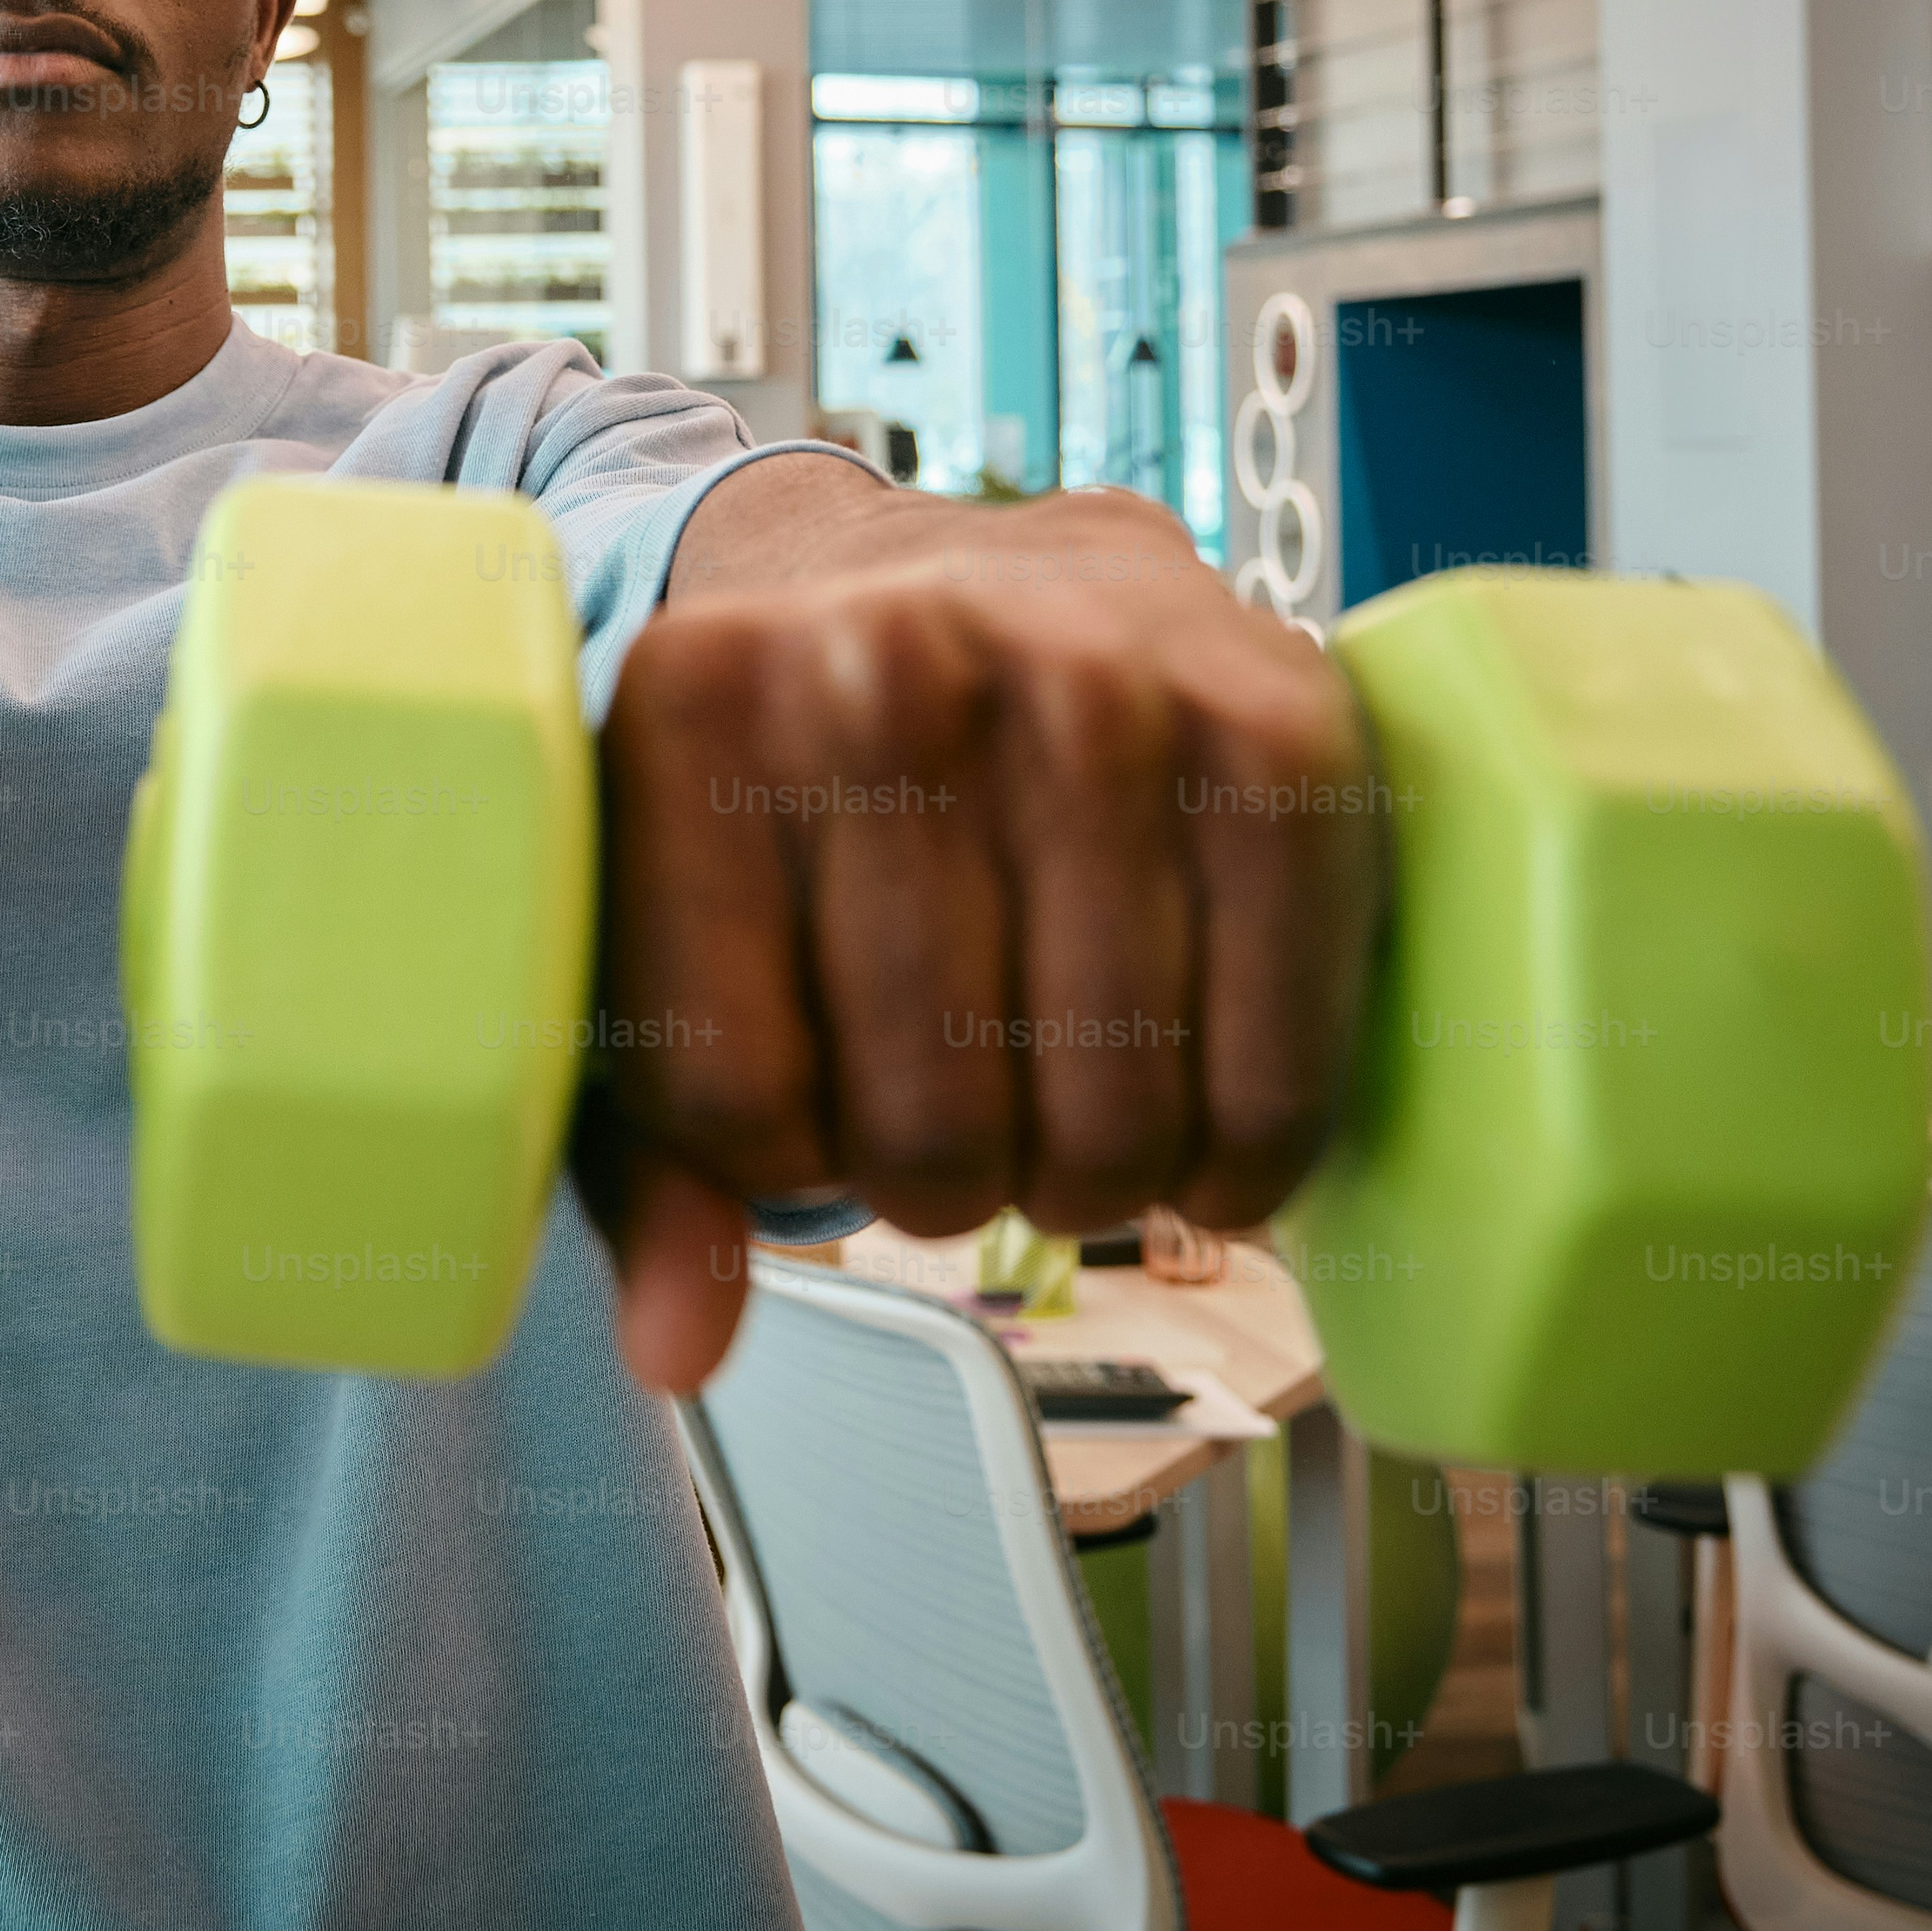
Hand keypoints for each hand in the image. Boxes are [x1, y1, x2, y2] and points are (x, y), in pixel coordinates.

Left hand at [580, 480, 1378, 1392]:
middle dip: (946, 1176)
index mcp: (694, 706)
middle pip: (927, 1125)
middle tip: (961, 1109)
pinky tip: (1198, 1115)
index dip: (775, 1155)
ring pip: (1103, 1119)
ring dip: (1091, 1175)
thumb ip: (653, 1161)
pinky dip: (1244, 1152)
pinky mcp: (1278, 731)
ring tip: (1064, 1096)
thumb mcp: (668, 949)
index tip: (807, 1090)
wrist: (975, 577)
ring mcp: (1098, 685)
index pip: (729, 1101)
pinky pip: (1273, 1072)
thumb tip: (680, 1353)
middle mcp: (889, 668)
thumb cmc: (800, 800)